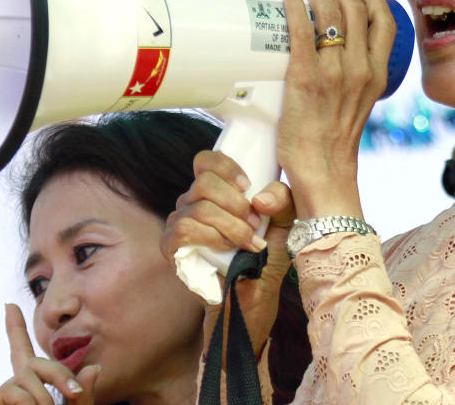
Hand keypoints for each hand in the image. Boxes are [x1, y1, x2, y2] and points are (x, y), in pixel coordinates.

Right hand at [0, 304, 98, 404]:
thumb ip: (85, 396)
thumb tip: (94, 368)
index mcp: (32, 387)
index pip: (24, 353)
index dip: (14, 328)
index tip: (8, 304)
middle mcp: (13, 388)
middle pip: (34, 362)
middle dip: (59, 373)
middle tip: (75, 395)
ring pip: (29, 379)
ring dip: (47, 400)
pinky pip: (16, 392)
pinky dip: (31, 404)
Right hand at [160, 150, 295, 356]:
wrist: (254, 293)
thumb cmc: (266, 253)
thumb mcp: (284, 222)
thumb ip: (282, 200)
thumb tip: (260, 198)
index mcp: (215, 190)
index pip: (206, 161)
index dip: (226, 167)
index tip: (248, 185)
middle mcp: (192, 201)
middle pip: (205, 182)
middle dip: (235, 203)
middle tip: (255, 224)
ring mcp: (178, 222)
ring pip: (200, 208)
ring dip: (231, 226)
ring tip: (249, 242)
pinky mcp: (171, 245)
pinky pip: (186, 229)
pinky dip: (213, 237)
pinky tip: (228, 249)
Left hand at [277, 0, 395, 217]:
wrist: (323, 172)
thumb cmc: (335, 140)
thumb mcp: (360, 103)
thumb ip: (355, 77)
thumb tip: (334, 53)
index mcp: (379, 75)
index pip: (386, 21)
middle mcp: (360, 70)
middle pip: (355, 8)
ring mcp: (333, 73)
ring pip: (329, 13)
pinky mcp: (304, 79)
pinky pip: (301, 31)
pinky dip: (294, 6)